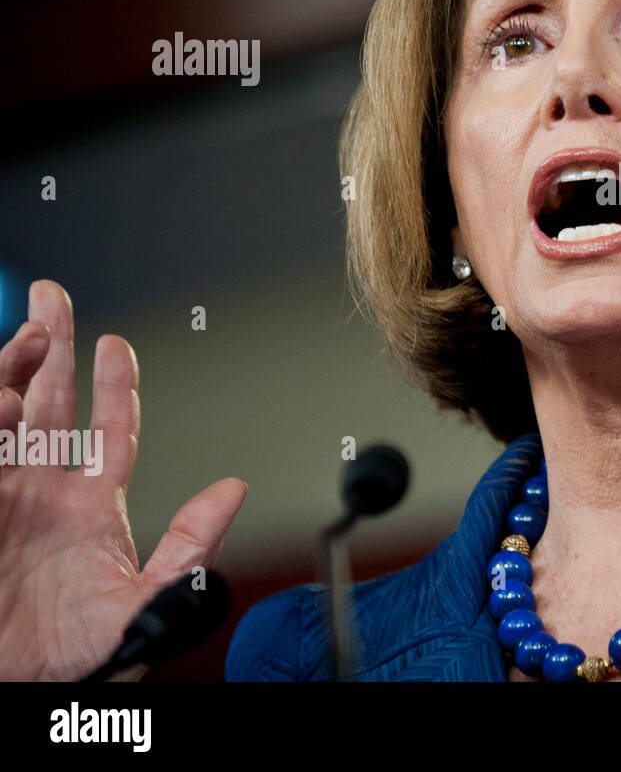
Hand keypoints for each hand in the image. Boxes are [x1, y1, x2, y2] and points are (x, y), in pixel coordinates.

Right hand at [0, 280, 245, 680]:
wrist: (17, 686)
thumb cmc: (78, 657)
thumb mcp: (145, 604)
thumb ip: (190, 547)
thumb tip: (234, 490)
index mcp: (92, 506)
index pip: (109, 430)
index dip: (114, 385)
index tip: (115, 342)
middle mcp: (43, 492)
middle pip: (49, 402)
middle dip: (49, 347)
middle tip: (52, 296)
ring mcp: (1, 497)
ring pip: (4, 416)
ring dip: (11, 372)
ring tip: (27, 338)